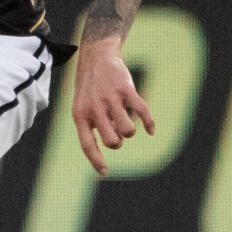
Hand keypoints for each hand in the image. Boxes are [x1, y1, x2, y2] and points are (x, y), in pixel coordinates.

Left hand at [70, 37, 153, 176]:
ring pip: (128, 130)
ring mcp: (111, 99)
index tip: (105, 173)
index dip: (96, 160)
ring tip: (126, 122)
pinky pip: (143, 112)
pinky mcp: (126, 90)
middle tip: (117, 132)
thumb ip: (92, 127)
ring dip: (130, 132)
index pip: (88, 144)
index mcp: (80, 115)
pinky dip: (149, 124)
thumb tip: (112, 145)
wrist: (96, 58)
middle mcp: (95, 108)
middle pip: (113, 141)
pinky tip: (151, 130)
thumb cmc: (89, 88)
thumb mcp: (82, 107)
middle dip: (118, 142)